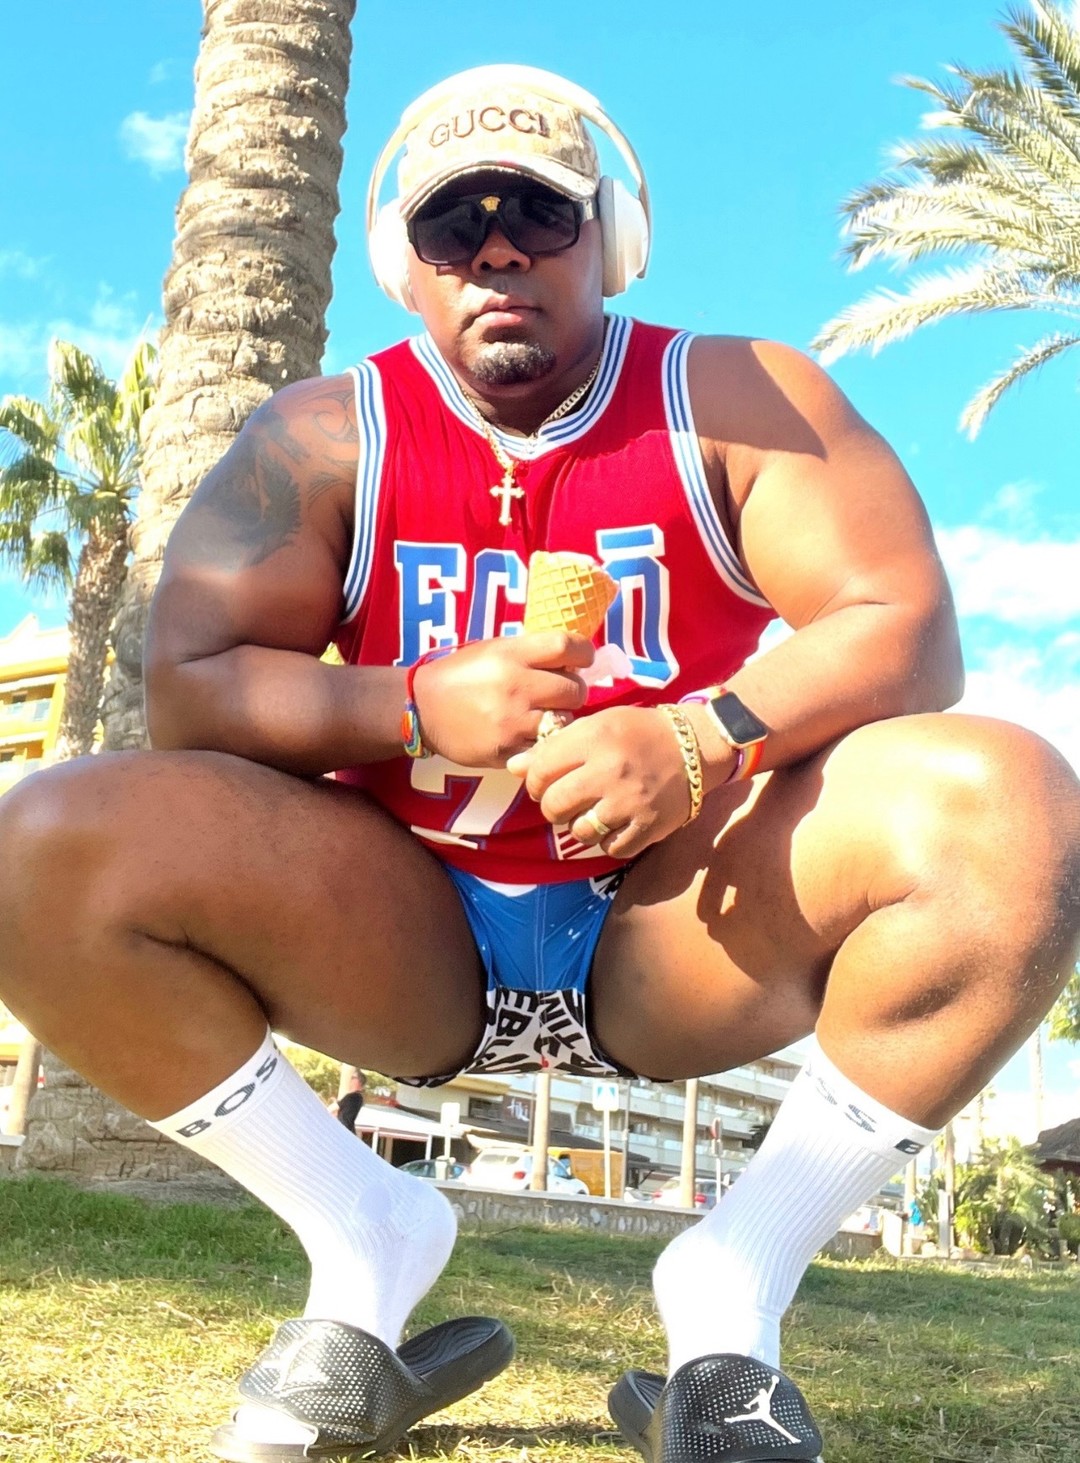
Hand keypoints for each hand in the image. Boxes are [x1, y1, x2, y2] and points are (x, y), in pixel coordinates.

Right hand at [413, 633, 593, 766]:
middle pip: (575, 689)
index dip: (583, 653)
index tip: (581, 660)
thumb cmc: (461, 674)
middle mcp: (515, 686)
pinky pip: (544, 747)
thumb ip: (531, 653)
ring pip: (565, 721)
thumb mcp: (493, 649)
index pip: (567, 646)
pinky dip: (543, 742)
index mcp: (511, 654)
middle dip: (573, 691)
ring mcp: (511, 721)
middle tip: (559, 694)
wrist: (421, 708)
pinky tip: (529, 734)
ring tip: (540, 715)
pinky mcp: (507, 750)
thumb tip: (575, 660)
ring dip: (560, 719)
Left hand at [506, 705, 695, 858]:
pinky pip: (610, 848)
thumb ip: (555, 746)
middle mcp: (610, 770)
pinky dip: (607, 841)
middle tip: (564, 801)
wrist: (695, 746)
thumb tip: (514, 768)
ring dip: (579, 825)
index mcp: (594, 738)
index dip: (535, 781)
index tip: (544, 782)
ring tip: (591, 812)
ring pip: (579, 831)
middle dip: (552, 807)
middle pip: (554, 805)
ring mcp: (629, 802)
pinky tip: (614, 824)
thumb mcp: (596, 726)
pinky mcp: (648, 826)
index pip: (540, 771)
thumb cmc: (638, 732)